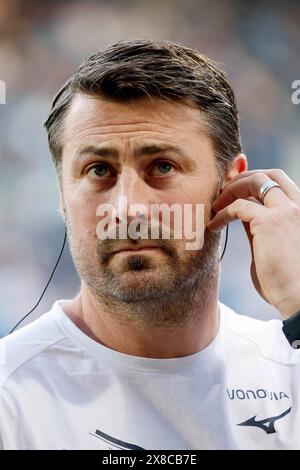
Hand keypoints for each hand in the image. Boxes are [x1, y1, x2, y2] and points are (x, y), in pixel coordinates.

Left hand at [207, 169, 299, 317]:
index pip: (278, 183)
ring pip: (255, 181)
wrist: (299, 299)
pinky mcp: (270, 222)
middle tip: (222, 192)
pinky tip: (214, 226)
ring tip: (215, 206)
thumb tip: (243, 219)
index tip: (234, 192)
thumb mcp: (274, 248)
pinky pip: (238, 206)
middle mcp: (297, 207)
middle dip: (242, 178)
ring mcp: (286, 211)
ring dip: (231, 190)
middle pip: (268, 175)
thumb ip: (262, 229)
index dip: (255, 181)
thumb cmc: (287, 282)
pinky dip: (223, 213)